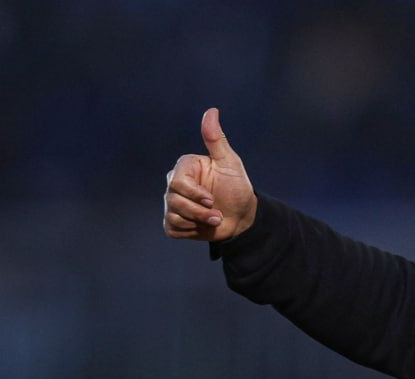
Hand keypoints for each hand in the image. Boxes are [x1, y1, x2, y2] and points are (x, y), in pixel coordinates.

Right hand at [163, 107, 256, 241]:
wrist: (242, 217)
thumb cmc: (236, 187)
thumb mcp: (229, 163)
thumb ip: (216, 139)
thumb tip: (212, 111)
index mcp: (185, 168)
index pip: (177, 183)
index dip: (194, 194)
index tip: (212, 200)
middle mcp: (174, 184)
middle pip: (174, 201)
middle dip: (200, 212)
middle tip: (217, 214)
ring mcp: (172, 204)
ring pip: (174, 216)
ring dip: (199, 222)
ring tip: (215, 219)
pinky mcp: (174, 222)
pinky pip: (173, 229)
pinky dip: (190, 231)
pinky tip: (202, 226)